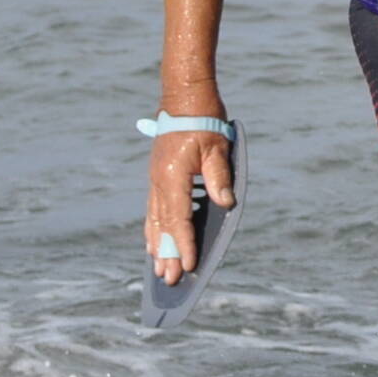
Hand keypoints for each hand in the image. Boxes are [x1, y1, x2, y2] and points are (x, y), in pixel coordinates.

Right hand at [144, 114, 233, 285]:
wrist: (184, 97)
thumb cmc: (203, 121)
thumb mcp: (217, 148)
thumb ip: (218, 177)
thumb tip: (225, 203)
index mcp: (173, 177)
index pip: (178, 219)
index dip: (184, 244)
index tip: (189, 266)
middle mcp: (159, 182)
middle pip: (162, 225)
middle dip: (166, 253)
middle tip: (168, 279)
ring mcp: (155, 179)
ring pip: (154, 219)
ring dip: (156, 244)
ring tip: (157, 267)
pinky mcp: (157, 175)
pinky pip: (152, 208)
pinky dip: (153, 227)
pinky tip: (152, 239)